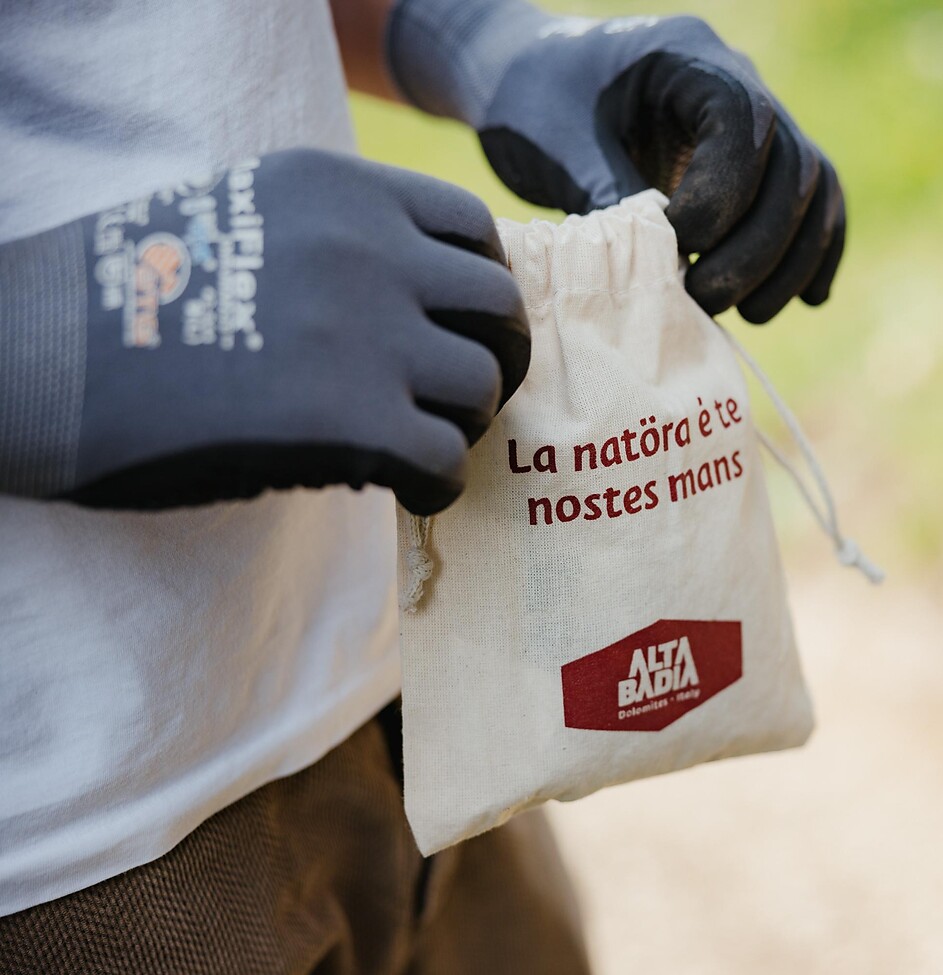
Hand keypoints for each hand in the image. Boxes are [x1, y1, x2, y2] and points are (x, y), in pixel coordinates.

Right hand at [0, 148, 527, 514]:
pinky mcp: (352, 420)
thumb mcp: (248, 217)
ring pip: (479, 387)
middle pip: (498, 309)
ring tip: (419, 444)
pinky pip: (444, 459)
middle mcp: (370, 250)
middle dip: (498, 359)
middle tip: (470, 397)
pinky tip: (406, 488)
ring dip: (460, 425)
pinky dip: (438, 483)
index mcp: (343, 190)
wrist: (36, 354)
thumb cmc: (132, 297)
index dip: (484, 289)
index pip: (473, 229)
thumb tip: (427, 301)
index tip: (469, 328)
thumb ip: (340, 239)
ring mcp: (367, 333)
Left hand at [388, 3, 844, 322]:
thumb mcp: (559, 147)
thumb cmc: (530, 104)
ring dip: (790, 262)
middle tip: (706, 298)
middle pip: (794, 166)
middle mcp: (738, 83)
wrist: (525, 82)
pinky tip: (804, 300)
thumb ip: (614, 200)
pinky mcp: (753, 169)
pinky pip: (808, 207)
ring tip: (749, 314)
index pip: (744, 123)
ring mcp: (755, 127)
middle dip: (758, 247)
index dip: (723, 195)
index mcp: (688, 58)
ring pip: (813, 191)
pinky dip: (811, 255)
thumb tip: (665, 273)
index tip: (677, 244)